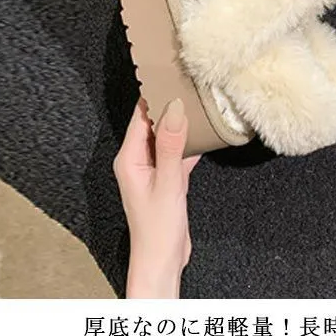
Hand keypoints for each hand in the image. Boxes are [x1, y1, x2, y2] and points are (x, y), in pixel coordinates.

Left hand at [113, 98, 199, 297]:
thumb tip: (174, 108)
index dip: (155, 96)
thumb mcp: (168, 182)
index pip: (140, 117)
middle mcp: (138, 160)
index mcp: (129, 158)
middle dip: (170, 105)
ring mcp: (153, 169)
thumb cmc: (158, 227)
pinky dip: (190, 143)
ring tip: (200, 103)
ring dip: (182, 123)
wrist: (163, 260)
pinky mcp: (167, 179)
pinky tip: (206, 134)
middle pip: (154, 124)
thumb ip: (172, 145)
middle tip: (190, 83)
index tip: (171, 75)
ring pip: (168, 137)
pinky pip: (178, 152)